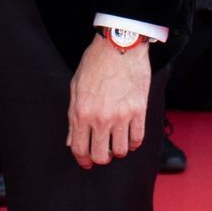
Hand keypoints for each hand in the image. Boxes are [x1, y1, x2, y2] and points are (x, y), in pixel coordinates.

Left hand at [67, 34, 150, 168]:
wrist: (119, 47)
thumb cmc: (95, 64)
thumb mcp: (75, 88)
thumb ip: (72, 117)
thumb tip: (72, 140)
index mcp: (81, 113)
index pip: (80, 149)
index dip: (83, 160)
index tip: (86, 163)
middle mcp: (101, 118)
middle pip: (101, 155)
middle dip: (100, 159)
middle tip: (102, 154)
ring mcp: (121, 116)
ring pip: (121, 151)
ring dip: (118, 151)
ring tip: (116, 143)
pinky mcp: (139, 111)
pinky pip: (138, 139)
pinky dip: (134, 143)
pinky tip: (130, 137)